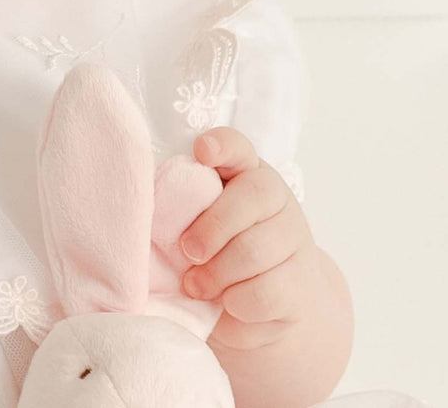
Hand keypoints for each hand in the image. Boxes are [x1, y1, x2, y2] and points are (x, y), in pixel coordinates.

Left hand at [178, 127, 324, 350]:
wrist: (269, 303)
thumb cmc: (216, 251)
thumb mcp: (197, 221)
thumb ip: (180, 207)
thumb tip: (146, 211)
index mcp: (243, 172)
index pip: (238, 147)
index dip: (221, 145)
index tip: (201, 151)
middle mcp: (277, 198)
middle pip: (252, 198)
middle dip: (211, 228)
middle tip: (187, 251)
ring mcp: (295, 239)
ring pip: (254, 251)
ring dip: (216, 274)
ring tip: (195, 285)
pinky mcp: (302, 284)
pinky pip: (264, 293)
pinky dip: (236, 302)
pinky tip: (227, 302)